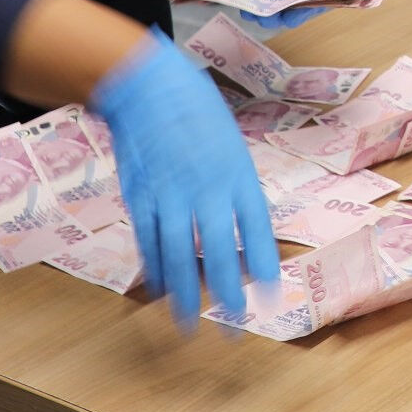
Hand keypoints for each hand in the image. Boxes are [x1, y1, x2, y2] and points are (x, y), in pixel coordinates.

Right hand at [89, 30, 280, 328]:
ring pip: (177, 253)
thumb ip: (238, 189)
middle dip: (226, 291)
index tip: (273, 294)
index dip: (264, 262)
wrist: (147, 86)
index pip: (256, 226)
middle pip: (217, 248)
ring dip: (184, 293)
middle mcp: (205, 186)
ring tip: (191, 324)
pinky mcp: (139, 195)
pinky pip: (147, 241)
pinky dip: (155, 269)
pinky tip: (163, 290)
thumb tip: (246, 234)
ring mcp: (168, 193)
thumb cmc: (199, 114)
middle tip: (234, 325)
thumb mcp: (233, 146)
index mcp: (236, 171)